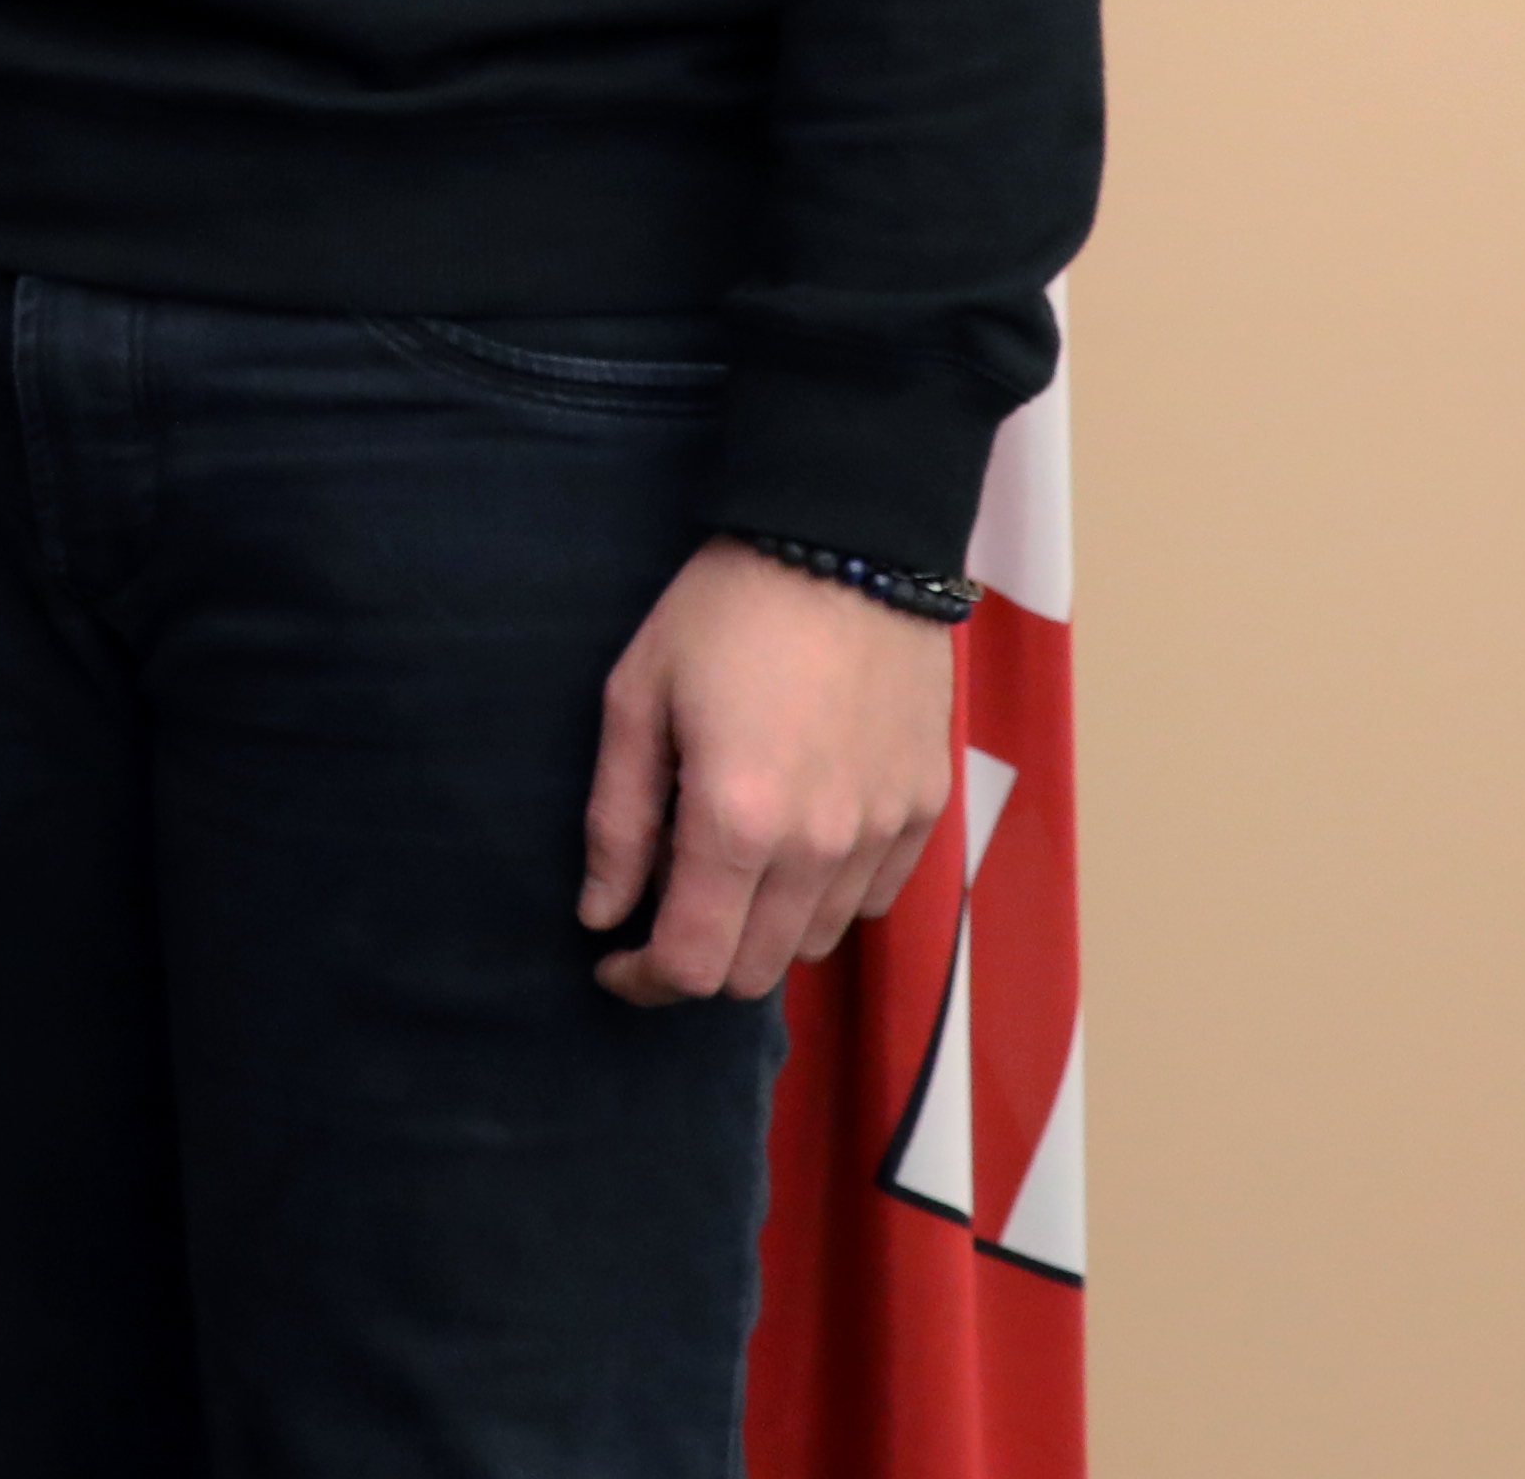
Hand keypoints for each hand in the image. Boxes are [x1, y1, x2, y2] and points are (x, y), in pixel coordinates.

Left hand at [578, 543, 959, 1006]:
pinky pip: (871, 898)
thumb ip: (617, 820)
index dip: (643, 981)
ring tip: (728, 865)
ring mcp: (882, 833)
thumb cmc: (724, 611)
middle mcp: (818, 847)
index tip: (613, 960)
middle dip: (698, 961)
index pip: (692, 965)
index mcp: (736, 822)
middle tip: (662, 912)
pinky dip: (825, 895)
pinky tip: (795, 840)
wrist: (847, 543)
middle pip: (754, 971)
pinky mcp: (924, 810)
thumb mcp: (638, 698)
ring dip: (762, 930)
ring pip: (815, 943)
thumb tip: (599, 914)